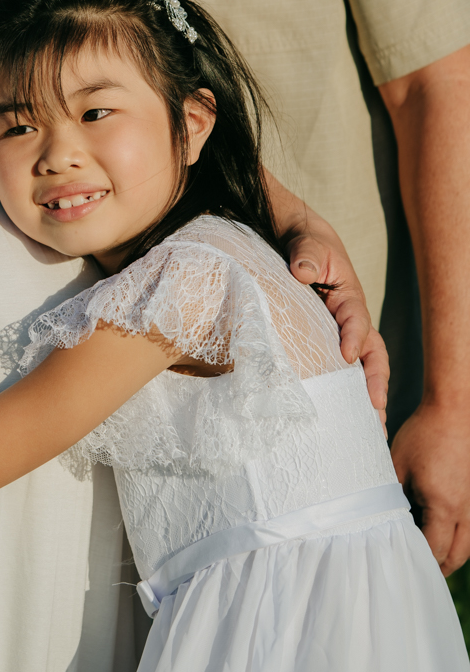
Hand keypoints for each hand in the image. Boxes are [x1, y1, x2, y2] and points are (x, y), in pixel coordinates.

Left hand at [286, 228, 388, 426]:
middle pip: (371, 354)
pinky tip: (344, 418)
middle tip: (375, 411)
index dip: (354, 338)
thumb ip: (307, 254)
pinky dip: (345, 393)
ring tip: (371, 429)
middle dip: (375, 382)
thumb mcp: (306, 242)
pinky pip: (339, 370)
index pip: (357, 320)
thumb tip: (302, 272)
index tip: (346, 356)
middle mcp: (349, 320)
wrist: (296, 242)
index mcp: (348, 297)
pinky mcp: (325, 344)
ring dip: (367, 397)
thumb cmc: (303, 243)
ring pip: (360, 368)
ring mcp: (339, 334)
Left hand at [392, 401, 469, 573]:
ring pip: (468, 545)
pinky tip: (445, 535)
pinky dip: (460, 538)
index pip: (434, 549)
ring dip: (451, 554)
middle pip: (456, 555)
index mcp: (444, 505)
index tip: (402, 563)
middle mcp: (466, 510)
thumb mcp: (397, 465)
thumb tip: (379, 517)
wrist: (454, 411)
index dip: (418, 560)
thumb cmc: (424, 435)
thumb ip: (390, 495)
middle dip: (439, 566)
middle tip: (419, 570)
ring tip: (432, 558)